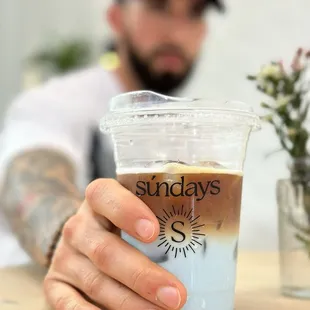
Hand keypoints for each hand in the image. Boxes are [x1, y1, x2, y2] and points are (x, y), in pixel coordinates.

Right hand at [44, 179, 186, 309]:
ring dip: (131, 304)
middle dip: (142, 276)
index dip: (127, 211)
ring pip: (97, 283)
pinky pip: (71, 306)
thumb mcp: (134, 210)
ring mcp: (65, 256)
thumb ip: (160, 216)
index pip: (105, 195)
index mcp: (98, 199)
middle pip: (106, 251)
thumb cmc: (121, 223)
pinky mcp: (55, 284)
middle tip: (176, 296)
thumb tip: (208, 240)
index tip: (154, 232)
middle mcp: (78, 226)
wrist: (82, 236)